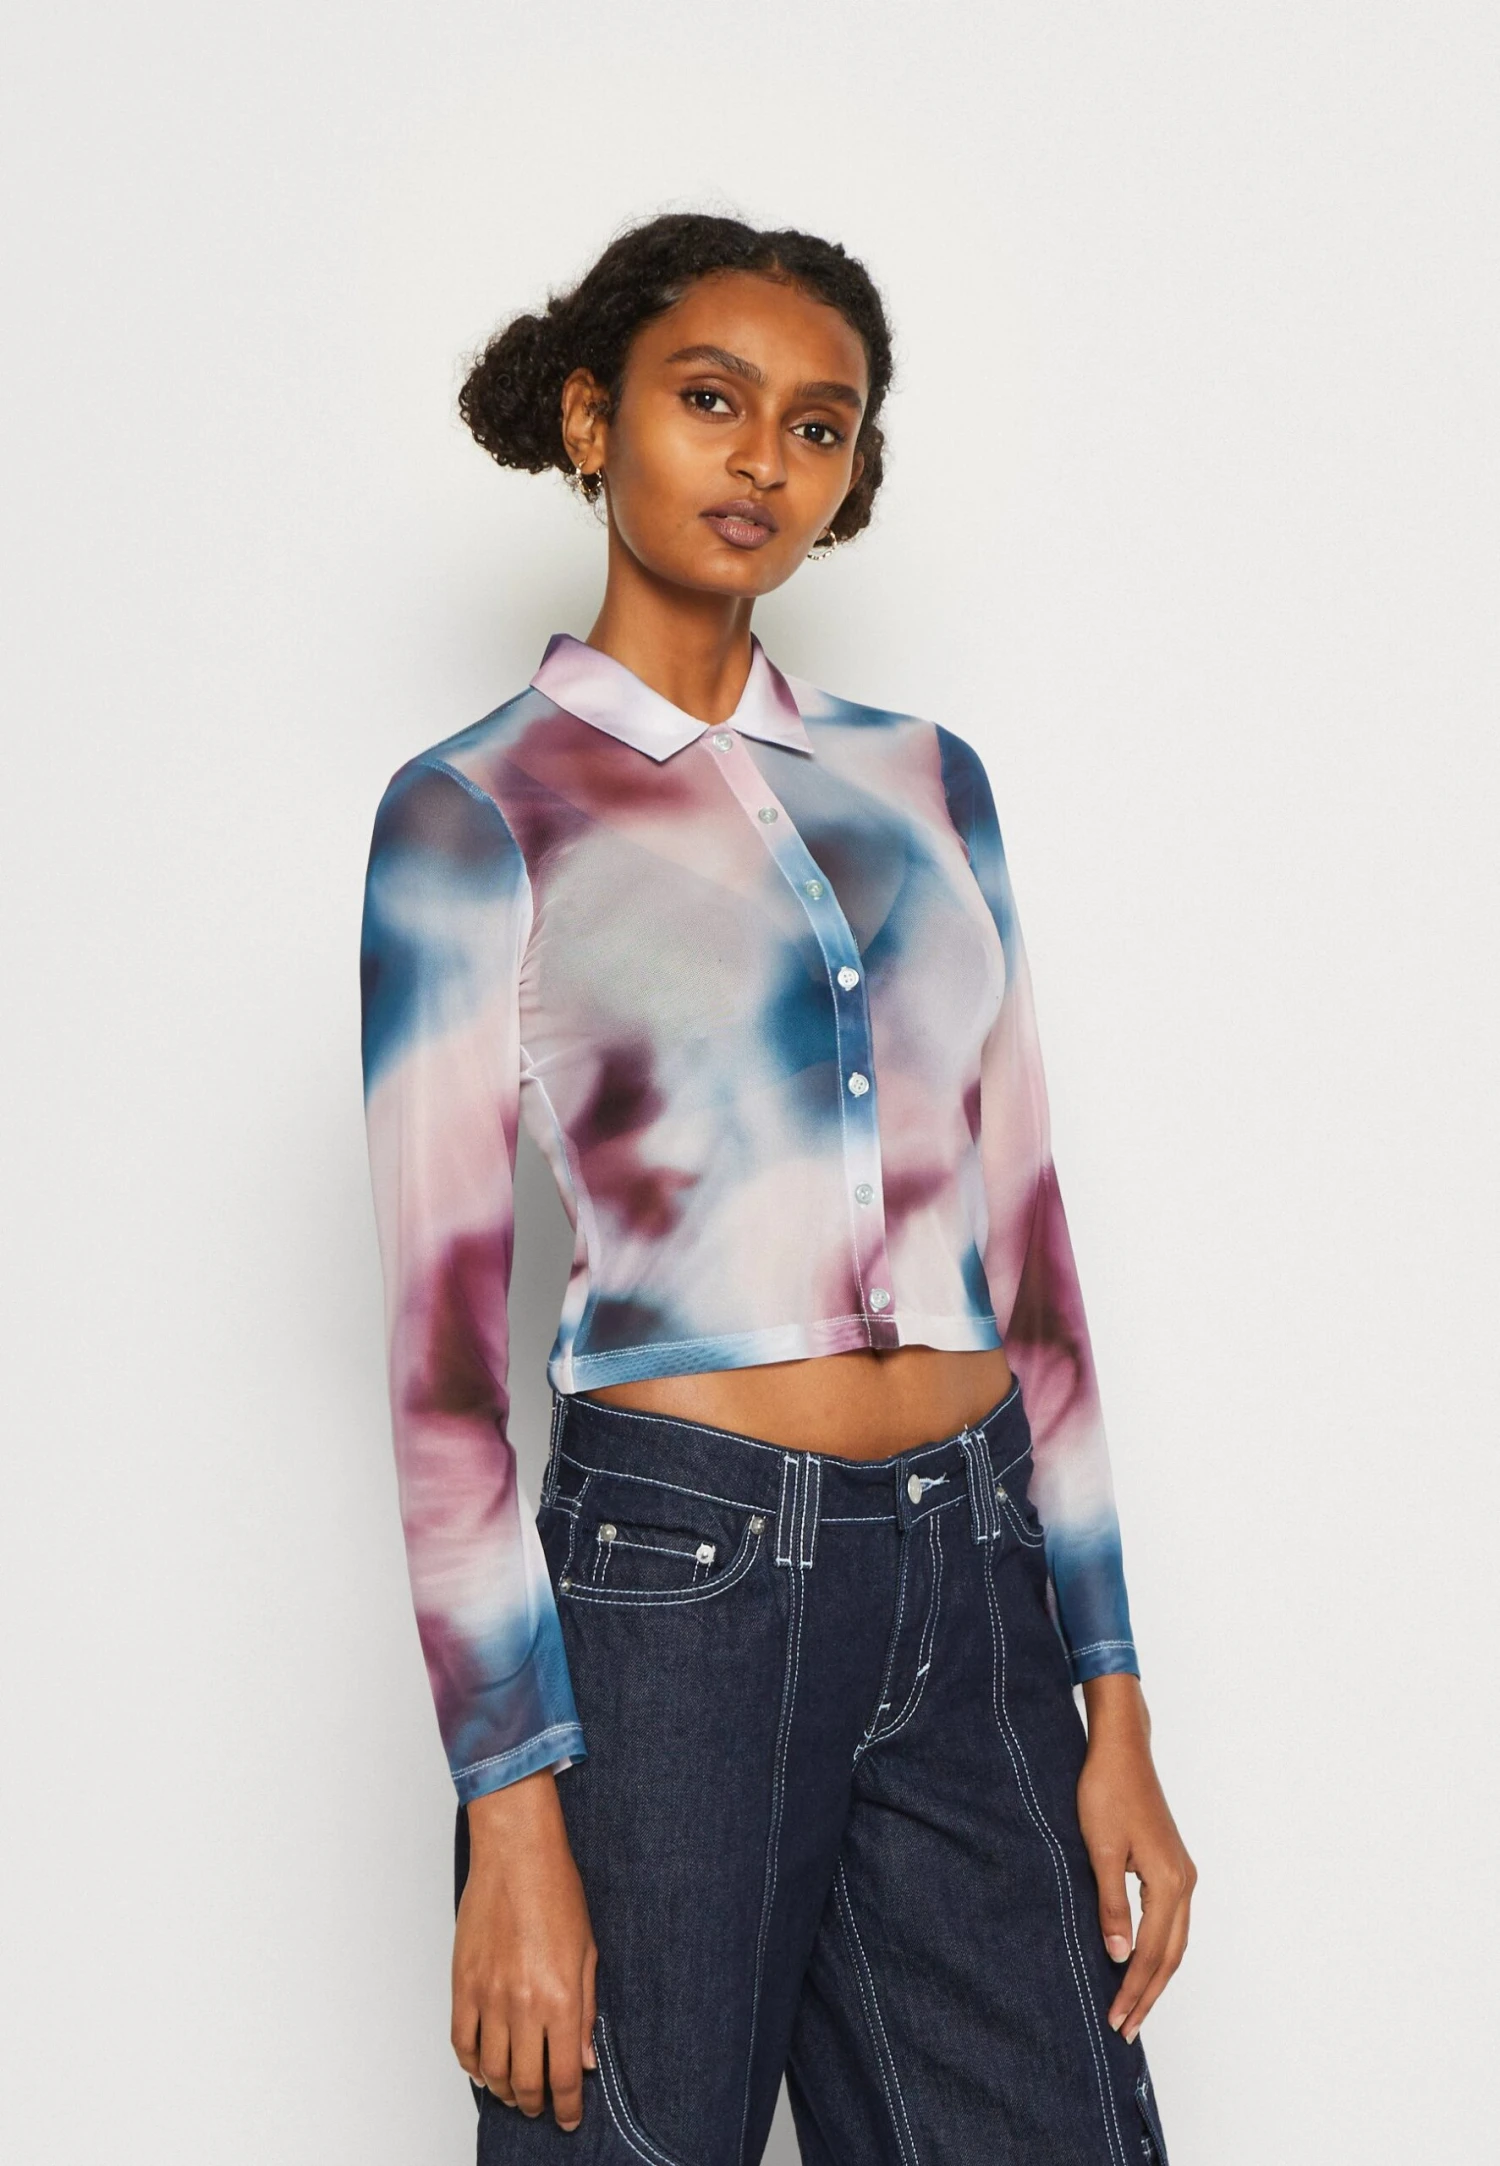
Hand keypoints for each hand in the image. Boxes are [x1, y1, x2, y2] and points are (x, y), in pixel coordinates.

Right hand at [452, 1769, 598, 2130]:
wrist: (516, 1855)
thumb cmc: (557, 1892)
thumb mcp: (588, 1952)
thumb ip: (586, 2010)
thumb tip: (586, 2058)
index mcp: (560, 1997)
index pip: (564, 2074)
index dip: (567, 2106)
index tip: (568, 2118)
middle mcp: (522, 2004)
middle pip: (524, 2080)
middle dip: (536, 2103)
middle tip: (541, 2106)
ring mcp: (487, 1996)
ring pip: (490, 2069)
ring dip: (503, 2090)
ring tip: (514, 2091)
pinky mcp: (462, 1984)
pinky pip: (461, 2042)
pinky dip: (471, 2065)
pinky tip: (482, 2069)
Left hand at [1076, 1674, 1194, 2044]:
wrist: (1121, 1750)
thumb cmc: (1106, 1792)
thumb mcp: (1100, 1850)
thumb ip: (1111, 1905)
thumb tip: (1118, 1956)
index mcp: (1170, 1882)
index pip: (1153, 1953)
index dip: (1134, 1990)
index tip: (1116, 2020)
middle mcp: (1185, 1882)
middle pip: (1171, 1956)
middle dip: (1148, 1995)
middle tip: (1125, 2029)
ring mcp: (1182, 1873)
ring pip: (1175, 1941)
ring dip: (1155, 1976)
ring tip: (1134, 2008)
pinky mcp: (1173, 1865)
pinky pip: (1171, 1922)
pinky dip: (1159, 1950)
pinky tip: (1141, 1963)